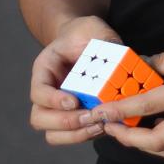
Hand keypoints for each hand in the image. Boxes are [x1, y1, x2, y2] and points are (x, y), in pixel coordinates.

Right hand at [29, 14, 122, 145]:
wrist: (85, 40)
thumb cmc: (86, 33)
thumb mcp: (93, 29)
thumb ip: (105, 41)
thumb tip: (125, 58)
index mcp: (45, 69)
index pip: (38, 91)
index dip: (53, 100)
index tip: (73, 101)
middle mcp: (47, 91)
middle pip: (39, 118)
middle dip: (65, 122)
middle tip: (90, 116)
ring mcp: (57, 107)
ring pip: (53, 134)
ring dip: (75, 134)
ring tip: (99, 124)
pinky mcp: (74, 116)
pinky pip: (72, 135)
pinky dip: (86, 135)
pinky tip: (106, 125)